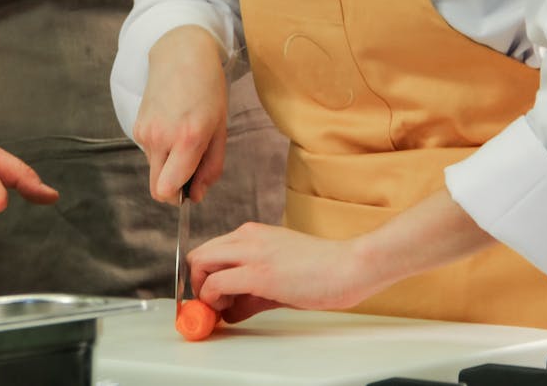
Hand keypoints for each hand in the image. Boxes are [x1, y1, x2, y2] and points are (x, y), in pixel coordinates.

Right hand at [132, 25, 227, 203]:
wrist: (181, 55)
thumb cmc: (207, 90)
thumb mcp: (220, 130)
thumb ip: (210, 168)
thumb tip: (195, 196)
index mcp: (187, 139)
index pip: (168, 190)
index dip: (180, 197)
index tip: (191, 188)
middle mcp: (161, 138)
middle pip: (157, 188)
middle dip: (173, 187)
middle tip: (191, 166)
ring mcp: (145, 132)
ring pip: (154, 170)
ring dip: (169, 164)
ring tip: (184, 136)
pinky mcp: (137, 126)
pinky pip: (150, 153)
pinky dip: (162, 149)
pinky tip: (172, 126)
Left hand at [188, 190, 497, 322]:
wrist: (350, 266)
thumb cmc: (323, 270)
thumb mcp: (279, 278)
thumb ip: (251, 293)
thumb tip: (230, 310)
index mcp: (252, 234)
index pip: (211, 251)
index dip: (203, 277)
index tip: (209, 297)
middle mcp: (247, 237)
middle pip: (198, 255)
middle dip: (196, 284)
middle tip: (209, 306)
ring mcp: (251, 253)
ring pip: (201, 265)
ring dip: (203, 292)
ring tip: (221, 310)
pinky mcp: (257, 273)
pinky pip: (216, 284)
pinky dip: (212, 300)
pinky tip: (228, 311)